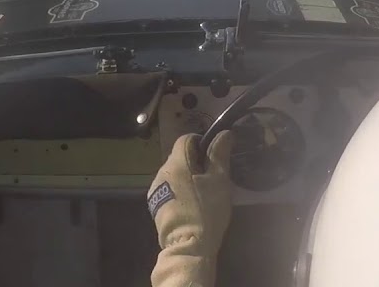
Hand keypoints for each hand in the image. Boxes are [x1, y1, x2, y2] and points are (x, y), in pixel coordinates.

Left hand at [148, 132, 234, 286]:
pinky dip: (179, 190)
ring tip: (202, 193)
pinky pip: (168, 189)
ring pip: (173, 173)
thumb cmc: (207, 210)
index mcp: (176, 163)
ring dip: (186, 176)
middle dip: (195, 161)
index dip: (201, 142)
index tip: (214, 156)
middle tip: (212, 177)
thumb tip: (224, 133)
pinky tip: (190, 205)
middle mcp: (161, 172)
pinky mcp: (155, 205)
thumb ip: (220, 154)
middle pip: (179, 156)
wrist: (189, 246)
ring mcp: (156, 189)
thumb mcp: (219, 181)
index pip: (186, 139)